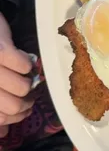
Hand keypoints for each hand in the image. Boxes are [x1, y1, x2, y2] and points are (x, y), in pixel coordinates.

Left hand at [0, 13, 33, 137]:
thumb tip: (4, 133)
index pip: (0, 118)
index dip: (15, 118)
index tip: (24, 111)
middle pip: (13, 107)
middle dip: (27, 103)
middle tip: (30, 96)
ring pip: (22, 87)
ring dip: (29, 82)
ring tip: (28, 77)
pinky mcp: (1, 51)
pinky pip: (24, 65)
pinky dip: (27, 63)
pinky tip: (24, 60)